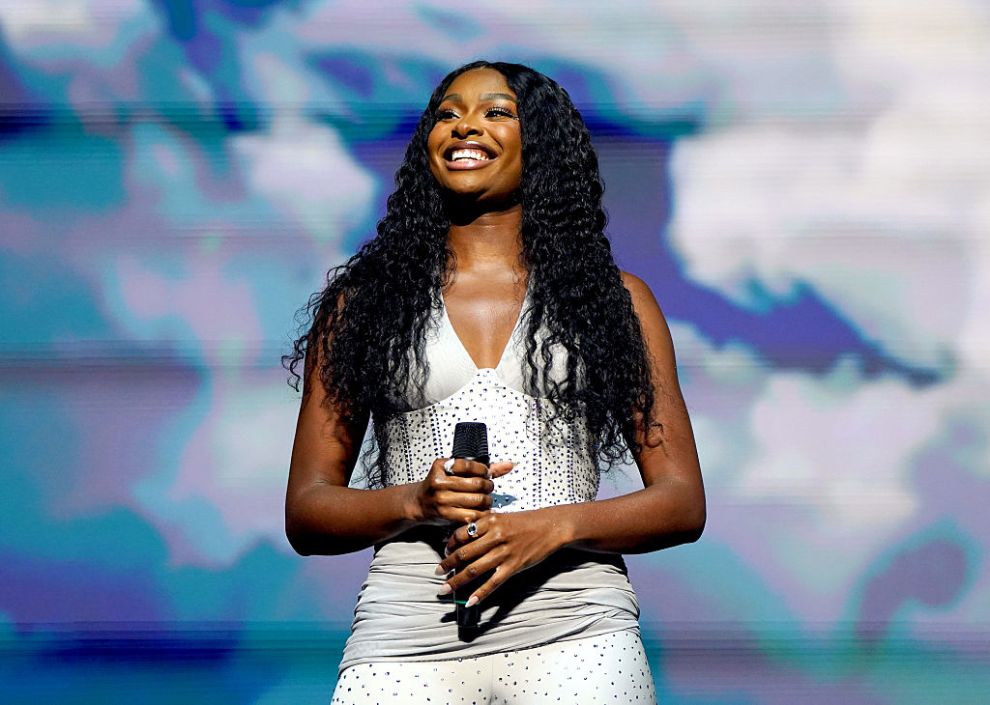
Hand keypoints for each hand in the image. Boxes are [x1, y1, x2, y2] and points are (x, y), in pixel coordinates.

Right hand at [410, 458, 514, 525]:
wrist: (419, 502)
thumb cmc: (442, 485)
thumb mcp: (456, 472)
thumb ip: (483, 468)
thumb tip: (509, 465)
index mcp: (442, 466)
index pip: (471, 465)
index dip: (484, 471)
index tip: (485, 475)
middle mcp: (440, 482)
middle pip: (476, 484)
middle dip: (488, 487)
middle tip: (488, 489)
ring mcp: (441, 499)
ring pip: (476, 500)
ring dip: (486, 502)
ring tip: (485, 500)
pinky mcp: (445, 514)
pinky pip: (471, 515)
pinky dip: (480, 514)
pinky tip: (480, 511)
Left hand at [436, 509, 569, 606]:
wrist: (551, 526)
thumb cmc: (526, 521)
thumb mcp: (502, 517)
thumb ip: (483, 525)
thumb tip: (463, 536)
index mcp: (489, 521)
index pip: (461, 534)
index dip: (449, 545)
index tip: (444, 552)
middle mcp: (495, 536)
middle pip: (463, 553)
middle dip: (446, 565)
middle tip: (436, 573)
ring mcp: (504, 552)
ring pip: (474, 570)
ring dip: (456, 581)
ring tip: (444, 589)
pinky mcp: (514, 566)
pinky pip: (493, 583)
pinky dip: (480, 594)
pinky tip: (470, 602)